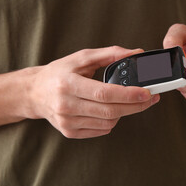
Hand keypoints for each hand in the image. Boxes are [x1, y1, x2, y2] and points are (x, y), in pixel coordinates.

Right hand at [29, 46, 159, 138]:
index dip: (128, 95)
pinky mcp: (70, 132)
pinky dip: (112, 120)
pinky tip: (110, 109)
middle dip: (135, 106)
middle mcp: (66, 105)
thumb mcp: (82, 57)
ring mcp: (67, 122)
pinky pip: (101, 130)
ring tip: (127, 101)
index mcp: (68, 84)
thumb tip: (136, 53)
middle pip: (109, 111)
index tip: (147, 93)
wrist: (35, 93)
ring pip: (108, 123)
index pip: (104, 93)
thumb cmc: (60, 72)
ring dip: (124, 112)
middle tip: (150, 99)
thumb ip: (110, 54)